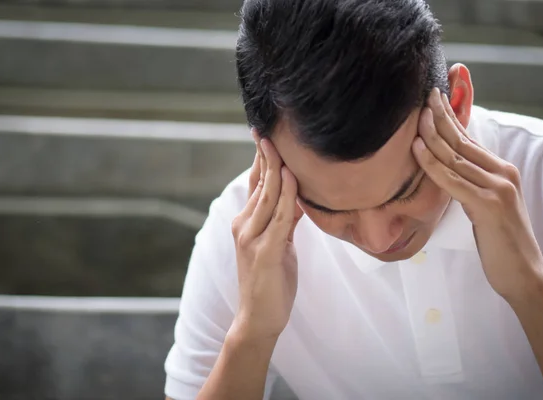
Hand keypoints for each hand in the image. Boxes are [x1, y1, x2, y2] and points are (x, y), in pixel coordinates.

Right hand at [230, 130, 303, 340]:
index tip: (266, 134)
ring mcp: (251, 239)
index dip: (261, 159)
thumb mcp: (279, 244)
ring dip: (276, 169)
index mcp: (246, 222)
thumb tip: (299, 196)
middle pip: (259, 184)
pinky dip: (286, 197)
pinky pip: (278, 218)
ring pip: (267, 196)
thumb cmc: (270, 281)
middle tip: (271, 129)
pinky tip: (292, 178)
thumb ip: (285, 219)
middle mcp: (244, 225)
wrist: (258, 318)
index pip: (255, 184)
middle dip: (267, 155)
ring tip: (281, 145)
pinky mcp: (264, 253)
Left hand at [412, 88, 542, 300]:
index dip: (450, 115)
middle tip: (424, 95)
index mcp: (501, 170)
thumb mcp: (482, 205)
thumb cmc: (499, 241)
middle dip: (440, 115)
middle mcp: (502, 173)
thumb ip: (469, 183)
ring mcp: (497, 187)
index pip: (469, 137)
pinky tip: (417, 149)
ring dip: (432, 134)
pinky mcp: (488, 205)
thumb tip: (445, 168)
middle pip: (462, 139)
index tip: (434, 97)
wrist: (523, 273)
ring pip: (455, 155)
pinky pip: (452, 180)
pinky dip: (432, 164)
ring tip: (416, 116)